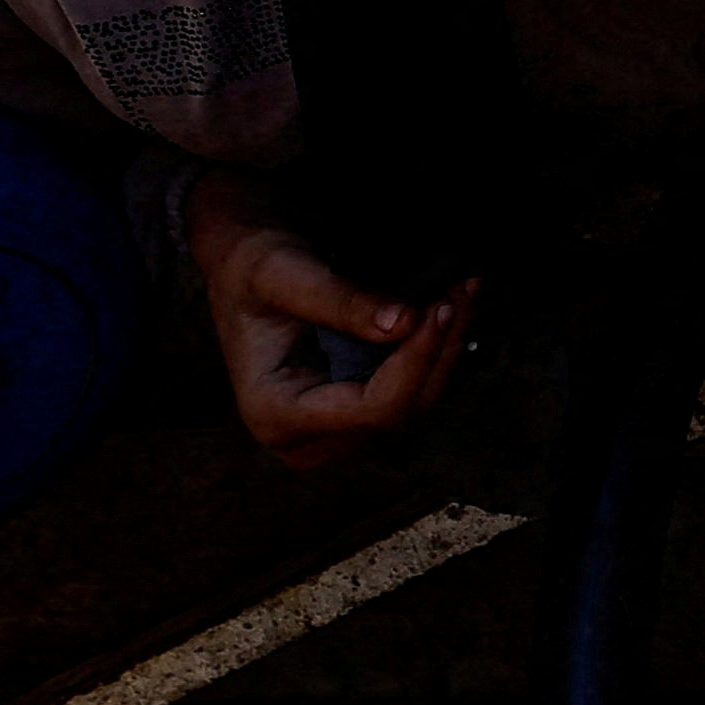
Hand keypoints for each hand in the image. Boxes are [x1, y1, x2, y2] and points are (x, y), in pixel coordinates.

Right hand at [186, 172, 477, 469]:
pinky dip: (432, 349)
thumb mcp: (283, 271)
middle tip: (462, 288)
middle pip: (400, 410)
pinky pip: (410, 389)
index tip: (440, 308)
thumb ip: (339, 301)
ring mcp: (333, 431)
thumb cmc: (250, 267)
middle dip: (438, 349)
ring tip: (461, 290)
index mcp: (273, 414)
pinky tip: (449, 306)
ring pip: (415, 402)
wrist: (243, 266)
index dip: (416, 361)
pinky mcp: (356, 414)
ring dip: (443, 347)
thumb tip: (403, 323)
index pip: (372, 409)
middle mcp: (304, 438)